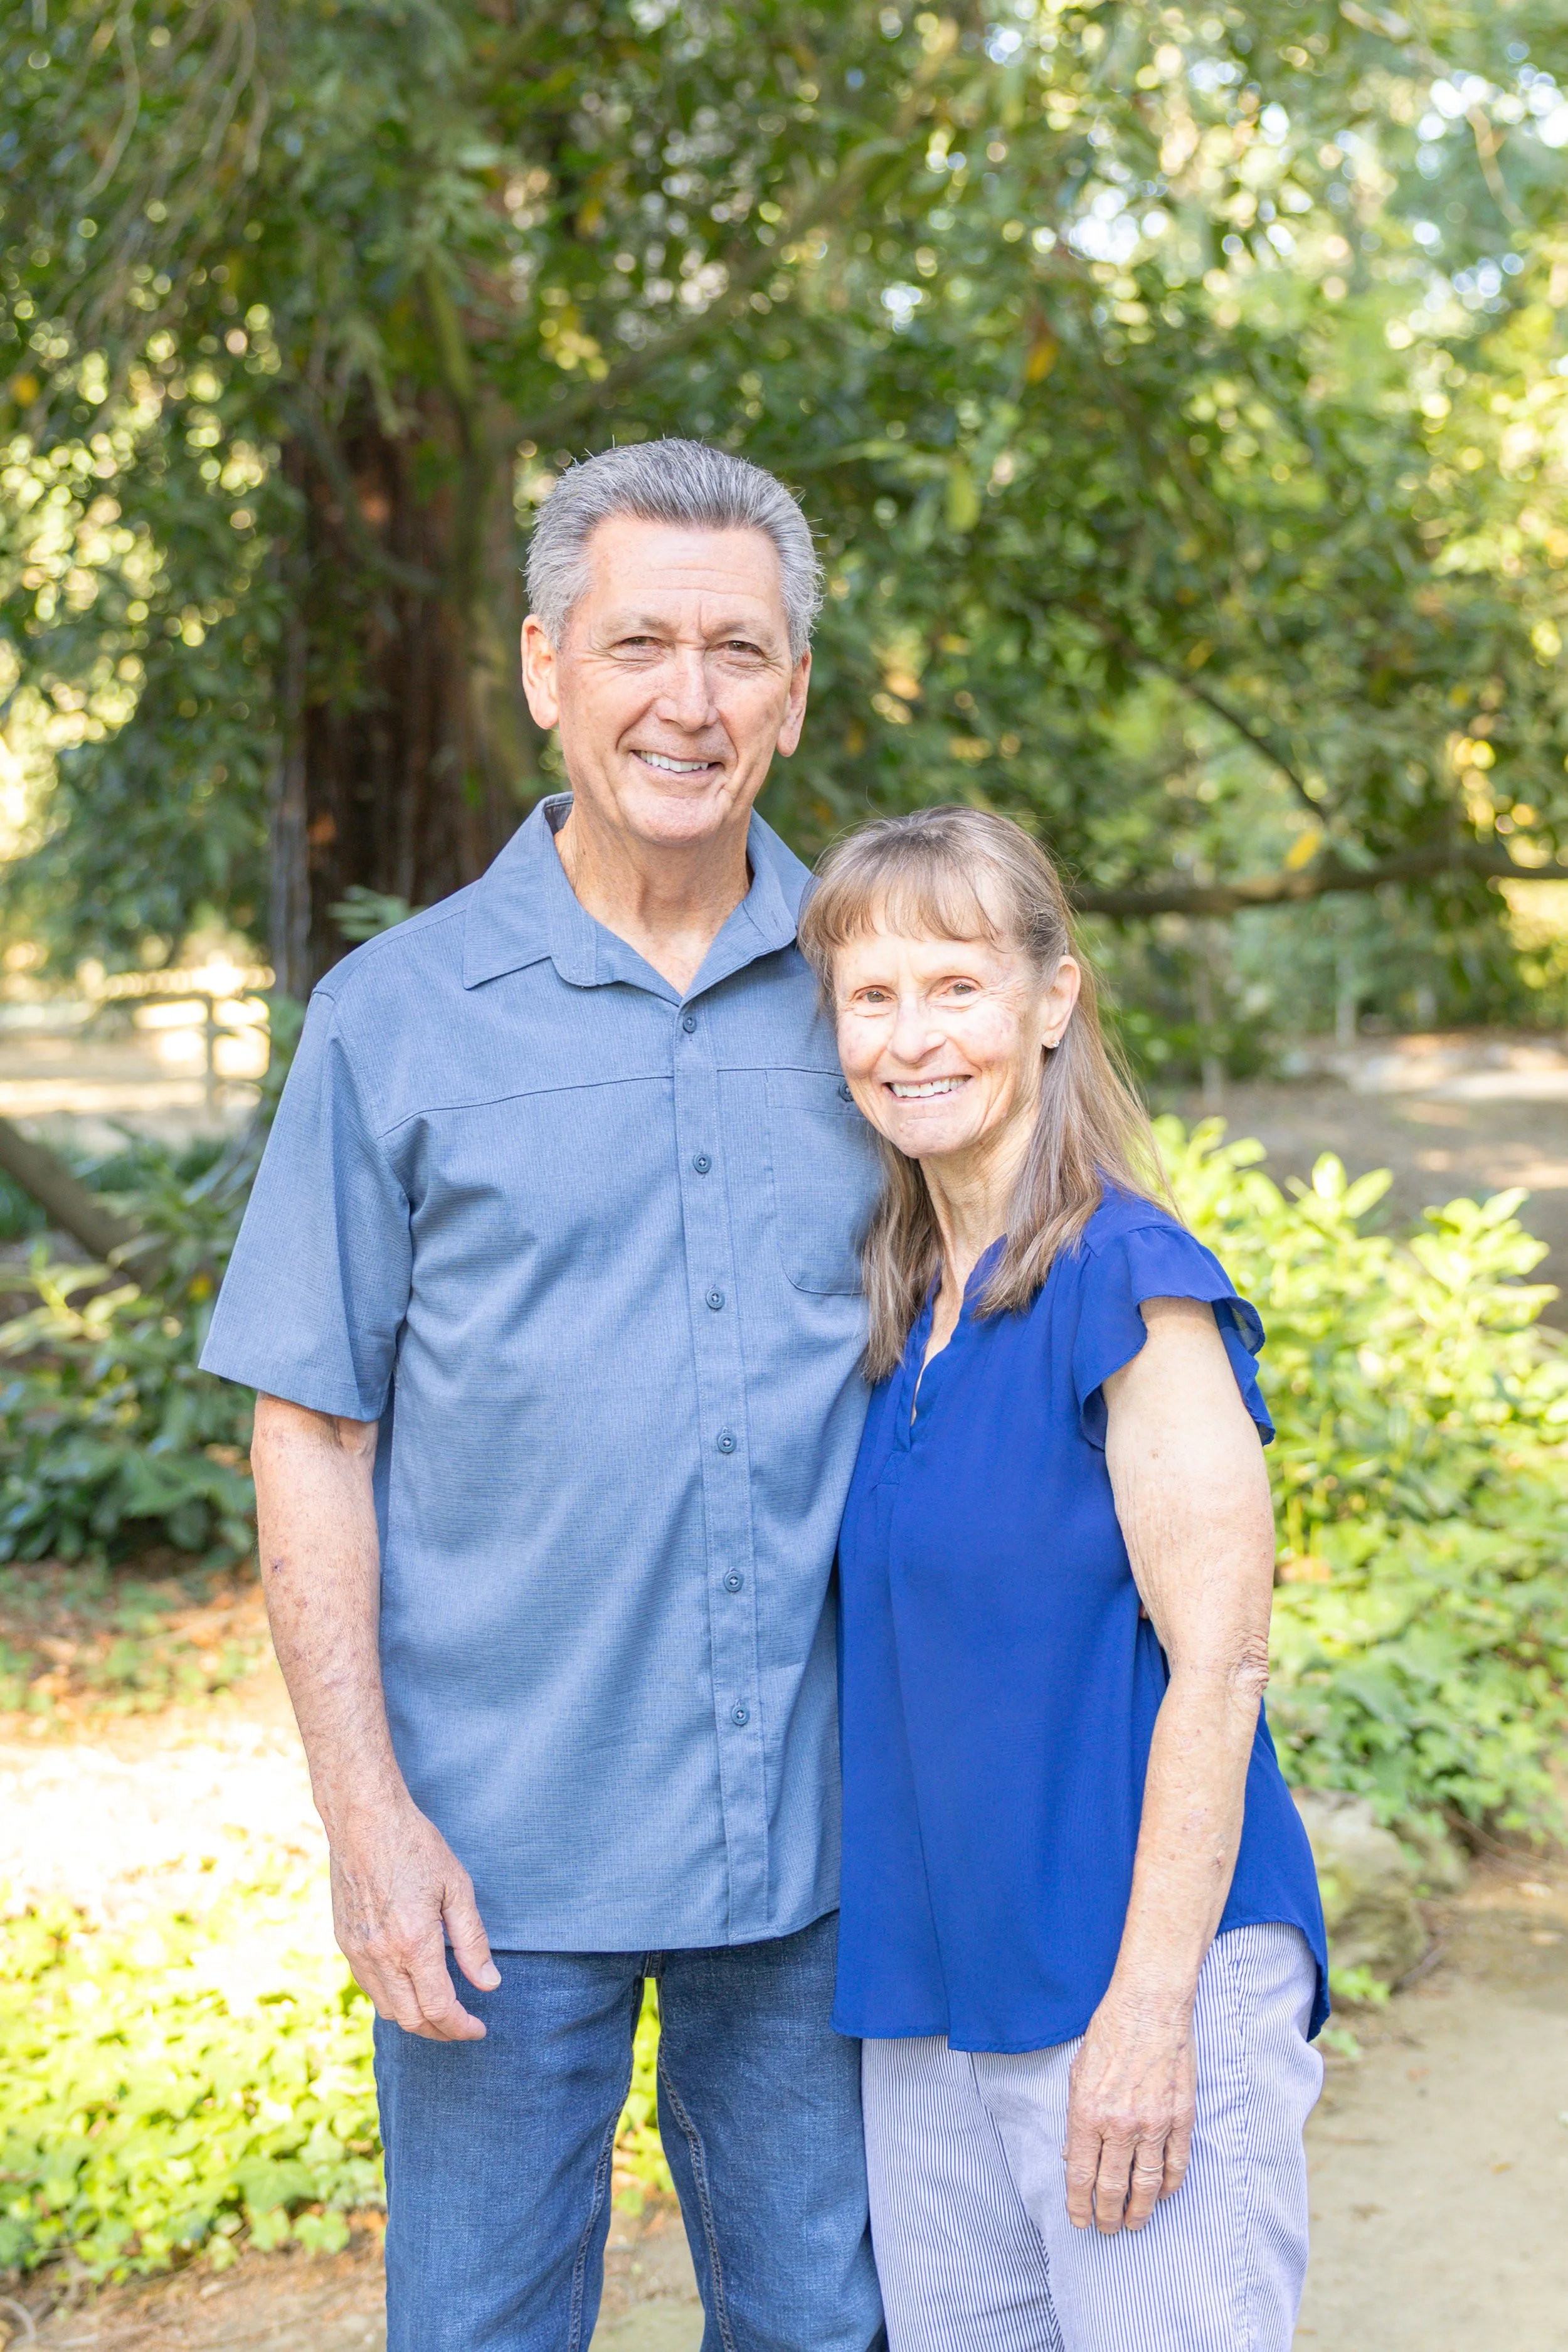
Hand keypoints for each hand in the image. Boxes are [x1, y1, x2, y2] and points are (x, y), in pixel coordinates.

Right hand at [328, 1799, 499, 2040]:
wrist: (363, 1820)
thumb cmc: (415, 1846)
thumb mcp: (457, 1888)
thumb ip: (472, 1941)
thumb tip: (489, 1984)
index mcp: (414, 1944)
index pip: (439, 2008)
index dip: (461, 2027)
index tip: (479, 2029)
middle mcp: (381, 1956)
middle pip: (411, 2019)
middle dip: (440, 2032)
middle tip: (463, 2027)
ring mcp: (358, 1951)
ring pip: (387, 2009)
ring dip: (415, 2019)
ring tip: (440, 2012)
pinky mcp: (344, 1942)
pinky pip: (369, 1986)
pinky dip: (392, 1998)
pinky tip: (410, 1986)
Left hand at [1062, 1991, 1195, 2234]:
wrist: (1149, 2004)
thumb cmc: (1110, 2032)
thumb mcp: (1078, 2073)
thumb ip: (1077, 2118)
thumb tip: (1074, 2156)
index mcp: (1088, 2112)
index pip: (1081, 2175)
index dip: (1080, 2205)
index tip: (1080, 2221)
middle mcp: (1120, 2124)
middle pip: (1113, 2187)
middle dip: (1108, 2215)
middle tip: (1108, 2230)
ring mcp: (1154, 2122)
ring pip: (1148, 2183)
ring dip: (1140, 2209)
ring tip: (1134, 2223)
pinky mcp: (1181, 2116)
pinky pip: (1177, 2163)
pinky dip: (1171, 2185)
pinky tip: (1165, 2194)